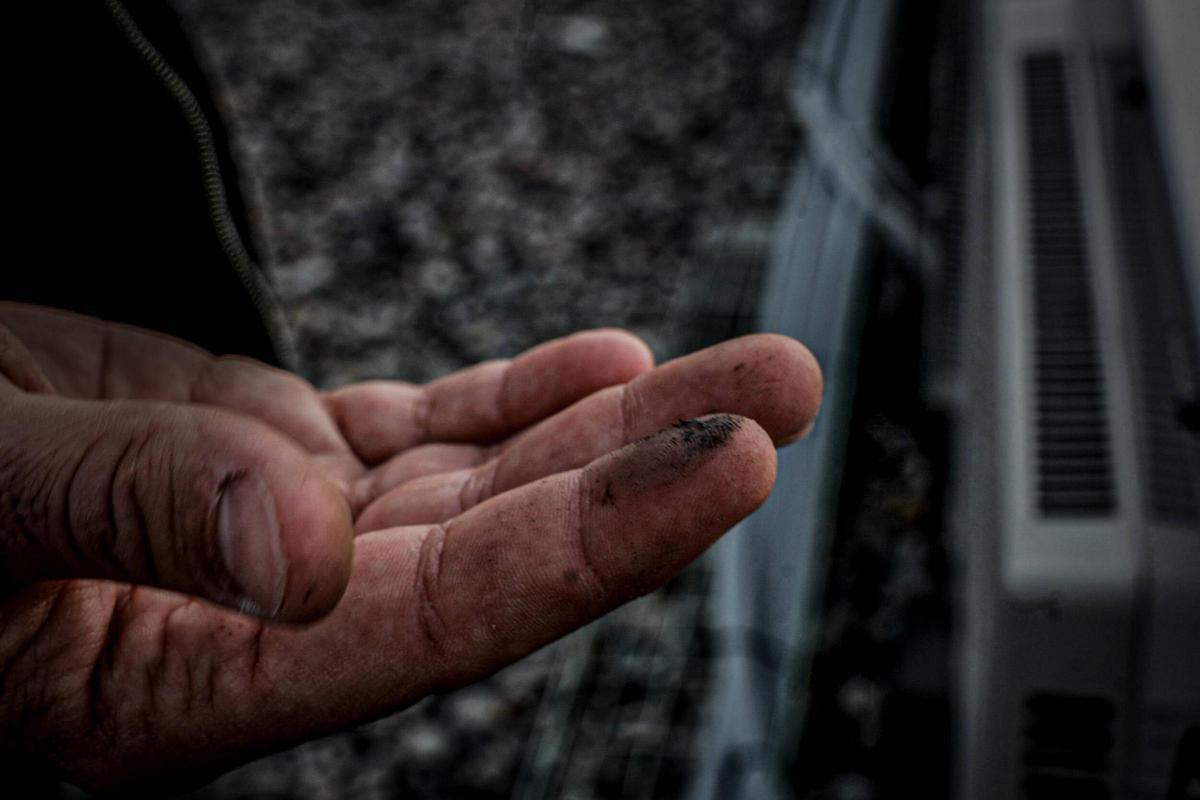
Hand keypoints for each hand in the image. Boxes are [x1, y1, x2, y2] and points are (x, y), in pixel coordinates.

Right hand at [0, 302, 820, 791]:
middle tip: (781, 387)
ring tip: (748, 369)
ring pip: (490, 477)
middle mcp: (269, 615)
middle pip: (503, 544)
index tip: (730, 462)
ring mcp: (288, 533)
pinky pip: (433, 434)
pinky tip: (612, 361)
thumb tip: (304, 553)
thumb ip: (130, 511)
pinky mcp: (278, 460)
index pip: (441, 617)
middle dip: (651, 466)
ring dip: (621, 422)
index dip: (595, 543)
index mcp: (189, 672)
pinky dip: (526, 399)